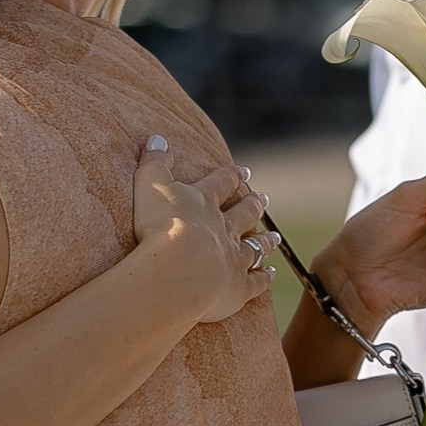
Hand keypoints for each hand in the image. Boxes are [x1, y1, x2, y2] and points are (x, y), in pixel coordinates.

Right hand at [132, 141, 271, 324]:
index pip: (222, 184)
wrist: (175, 271)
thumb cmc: (160, 227)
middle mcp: (225, 228)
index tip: (244, 171)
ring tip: (274, 236)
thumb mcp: (150, 186)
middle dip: (253, 204)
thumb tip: (157, 137)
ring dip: (265, 241)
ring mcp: (234, 258)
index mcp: (204, 203)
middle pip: (244, 213)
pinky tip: (271, 273)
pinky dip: (265, 277)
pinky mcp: (237, 288)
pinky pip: (256, 282)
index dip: (232, 176)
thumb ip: (154, 162)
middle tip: (264, 198)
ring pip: (255, 247)